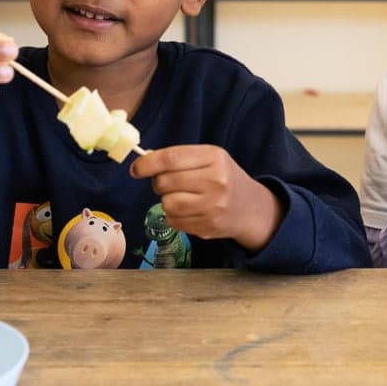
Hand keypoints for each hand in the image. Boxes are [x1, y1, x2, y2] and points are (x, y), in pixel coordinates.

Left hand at [128, 145, 283, 251]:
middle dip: (159, 183)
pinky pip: (174, 221)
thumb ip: (180, 158)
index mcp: (215, 158)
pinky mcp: (207, 227)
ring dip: (167, 201)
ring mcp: (212, 207)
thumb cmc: (223, 178)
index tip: (136, 169)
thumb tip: (143, 164)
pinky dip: (175, 216)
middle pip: (165, 182)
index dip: (148, 164)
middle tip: (169, 183)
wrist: (250, 208)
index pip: (172, 158)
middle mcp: (216, 182)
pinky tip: (189, 211)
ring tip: (182, 197)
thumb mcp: (209, 159)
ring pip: (167, 204)